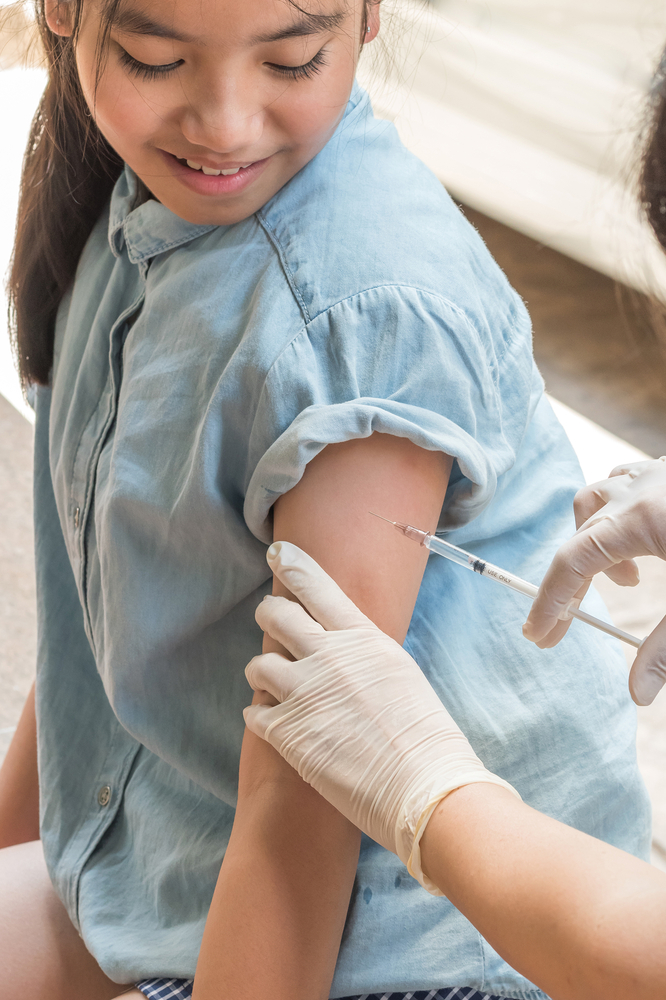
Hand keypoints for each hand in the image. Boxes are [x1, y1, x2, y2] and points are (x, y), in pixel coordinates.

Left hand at [244, 541, 518, 893]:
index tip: (276, 552)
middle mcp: (329, 658)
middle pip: (277, 615)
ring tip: (270, 684)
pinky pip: (253, 713)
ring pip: (257, 665)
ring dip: (261, 673)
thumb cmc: (425, 737)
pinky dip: (259, 717)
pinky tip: (269, 723)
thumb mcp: (399, 675)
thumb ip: (365, 655)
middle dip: (269, 615)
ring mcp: (304, 693)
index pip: (317, 588)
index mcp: (362, 639)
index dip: (292, 566)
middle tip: (270, 620)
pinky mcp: (287, 733)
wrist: (424, 788)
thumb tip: (342, 649)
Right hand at [523, 457, 665, 705]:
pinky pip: (628, 483)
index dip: (550, 602)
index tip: (538, 636)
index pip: (573, 562)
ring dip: (597, 538)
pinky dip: (622, 514)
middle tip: (574, 619)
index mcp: (639, 518)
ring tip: (626, 580)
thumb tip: (637, 694)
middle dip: (573, 576)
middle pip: (580, 529)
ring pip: (601, 496)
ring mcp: (659, 473)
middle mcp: (640, 488)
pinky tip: (648, 542)